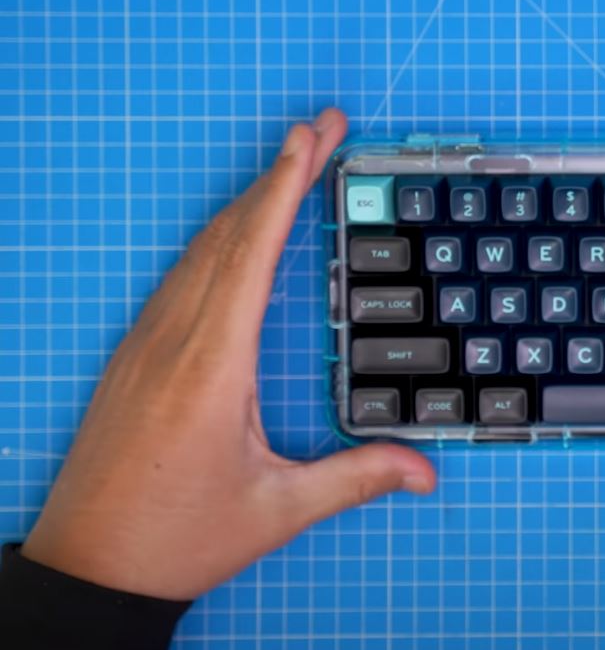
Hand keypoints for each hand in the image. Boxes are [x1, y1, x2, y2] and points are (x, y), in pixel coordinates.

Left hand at [20, 109, 436, 600]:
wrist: (88, 567)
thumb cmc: (175, 538)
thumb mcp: (277, 509)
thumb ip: (356, 478)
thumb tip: (426, 469)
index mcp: (211, 366)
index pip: (253, 254)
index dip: (284, 189)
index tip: (309, 138)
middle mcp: (174, 340)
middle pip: (229, 233)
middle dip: (278, 173)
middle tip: (322, 126)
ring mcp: (147, 343)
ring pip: (200, 250)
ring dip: (248, 200)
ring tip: (290, 164)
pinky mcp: (135, 356)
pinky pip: (181, 276)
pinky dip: (220, 238)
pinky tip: (237, 235)